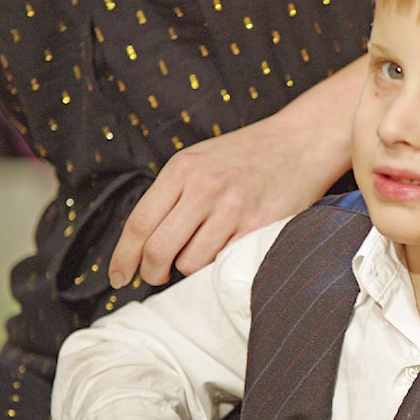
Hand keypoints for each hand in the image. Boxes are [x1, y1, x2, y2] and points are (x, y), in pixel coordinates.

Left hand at [108, 57, 367, 287]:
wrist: (302, 142)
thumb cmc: (249, 153)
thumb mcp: (201, 159)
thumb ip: (173, 192)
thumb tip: (144, 241)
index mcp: (182, 169)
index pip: (139, 224)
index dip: (122, 257)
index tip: (118, 277)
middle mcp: (204, 188)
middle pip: (158, 250)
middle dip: (152, 272)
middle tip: (157, 276)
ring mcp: (233, 208)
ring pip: (191, 262)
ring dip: (191, 266)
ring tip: (204, 250)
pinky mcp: (259, 225)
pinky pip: (224, 261)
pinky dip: (220, 262)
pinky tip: (227, 248)